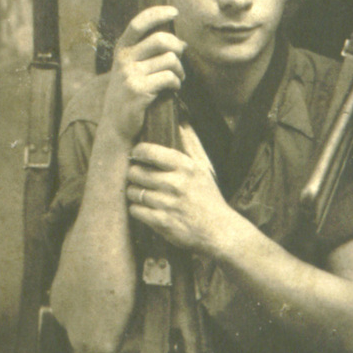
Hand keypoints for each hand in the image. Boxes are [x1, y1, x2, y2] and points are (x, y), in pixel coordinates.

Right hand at [99, 6, 186, 143]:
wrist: (116, 125)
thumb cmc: (130, 94)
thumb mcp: (131, 69)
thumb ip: (149, 54)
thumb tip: (182, 43)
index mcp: (122, 51)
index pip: (138, 24)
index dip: (156, 14)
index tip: (174, 11)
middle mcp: (124, 60)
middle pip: (161, 40)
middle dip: (177, 47)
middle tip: (181, 56)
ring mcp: (130, 75)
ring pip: (169, 60)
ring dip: (180, 70)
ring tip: (177, 78)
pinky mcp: (138, 90)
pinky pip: (169, 78)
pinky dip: (176, 83)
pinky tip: (173, 89)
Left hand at [126, 124, 235, 255]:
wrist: (219, 230)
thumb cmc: (209, 197)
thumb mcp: (205, 168)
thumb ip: (191, 144)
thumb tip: (182, 121)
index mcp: (186, 167)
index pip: (150, 152)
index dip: (138, 152)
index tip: (136, 154)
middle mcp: (176, 183)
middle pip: (136, 172)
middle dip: (134, 173)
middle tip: (138, 176)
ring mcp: (168, 204)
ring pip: (133, 192)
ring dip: (133, 192)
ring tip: (140, 192)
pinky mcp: (162, 222)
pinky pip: (135, 210)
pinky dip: (137, 209)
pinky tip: (145, 207)